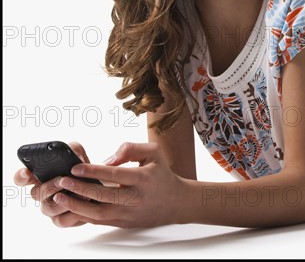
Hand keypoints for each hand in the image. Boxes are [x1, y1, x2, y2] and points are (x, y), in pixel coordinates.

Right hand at [13, 142, 89, 227]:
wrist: (98, 187)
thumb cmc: (84, 170)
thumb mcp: (80, 155)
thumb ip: (74, 150)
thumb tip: (72, 153)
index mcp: (40, 176)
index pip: (22, 178)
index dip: (21, 176)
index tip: (27, 172)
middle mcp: (41, 193)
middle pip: (35, 193)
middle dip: (49, 186)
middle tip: (63, 180)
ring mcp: (49, 207)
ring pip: (48, 208)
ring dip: (64, 201)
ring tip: (81, 192)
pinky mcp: (61, 219)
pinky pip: (62, 220)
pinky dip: (73, 213)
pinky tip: (83, 205)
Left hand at [51, 142, 187, 228]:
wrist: (175, 202)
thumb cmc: (162, 175)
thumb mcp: (153, 152)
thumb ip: (130, 149)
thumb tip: (107, 159)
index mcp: (144, 178)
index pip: (115, 174)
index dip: (93, 171)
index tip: (76, 168)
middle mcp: (136, 198)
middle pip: (103, 195)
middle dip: (79, 188)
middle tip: (62, 181)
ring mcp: (129, 213)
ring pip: (98, 213)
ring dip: (77, 206)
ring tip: (60, 197)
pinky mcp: (124, 223)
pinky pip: (100, 221)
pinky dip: (84, 215)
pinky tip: (72, 207)